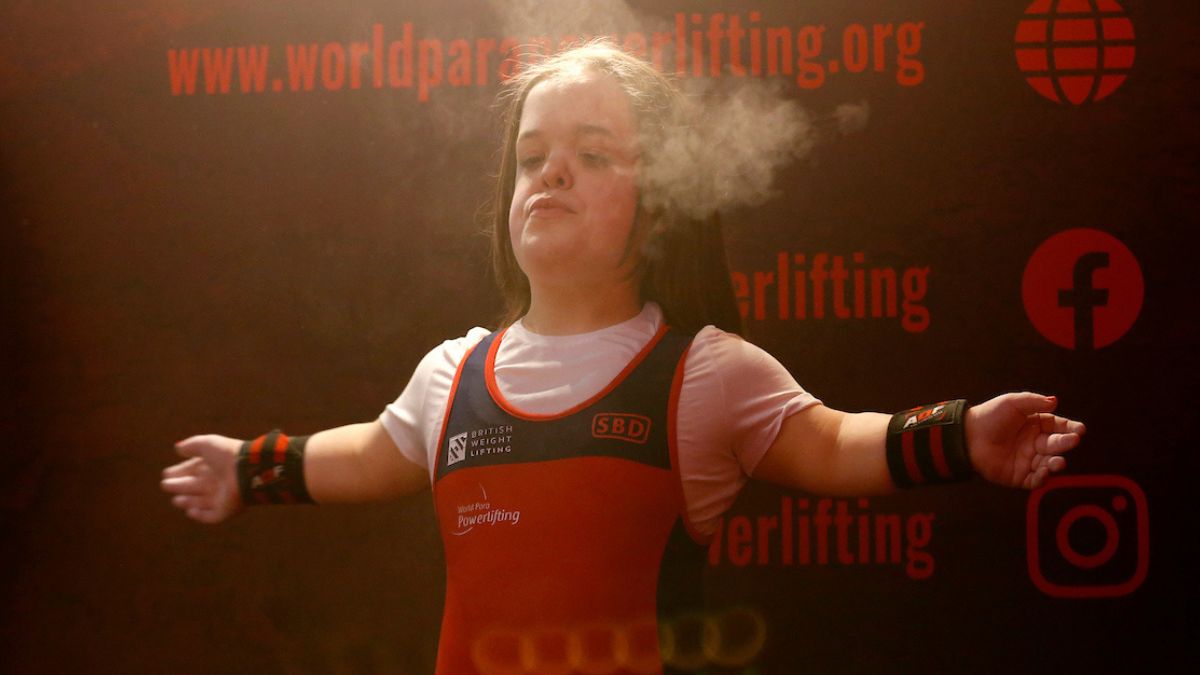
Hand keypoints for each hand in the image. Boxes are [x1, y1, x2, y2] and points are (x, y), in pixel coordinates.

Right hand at [161, 435, 243, 523]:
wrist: (247, 471)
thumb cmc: (227, 455)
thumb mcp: (207, 444)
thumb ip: (192, 445)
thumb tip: (177, 448)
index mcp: (211, 466)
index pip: (192, 470)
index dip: (178, 472)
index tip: (167, 474)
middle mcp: (215, 481)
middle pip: (193, 486)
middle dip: (178, 486)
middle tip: (165, 485)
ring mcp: (221, 497)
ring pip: (199, 502)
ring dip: (187, 501)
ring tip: (177, 500)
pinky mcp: (225, 511)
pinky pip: (211, 516)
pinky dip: (200, 515)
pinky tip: (191, 511)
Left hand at [965, 393, 1084, 489]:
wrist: (967, 436)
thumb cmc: (989, 416)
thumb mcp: (1012, 403)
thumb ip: (1034, 402)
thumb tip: (1055, 401)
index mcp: (1035, 424)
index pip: (1058, 426)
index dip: (1069, 428)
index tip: (1079, 429)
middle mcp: (1034, 443)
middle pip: (1056, 444)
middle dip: (1066, 443)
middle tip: (1073, 440)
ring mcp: (1027, 460)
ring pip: (1049, 464)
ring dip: (1056, 463)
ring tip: (1059, 461)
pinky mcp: (1018, 476)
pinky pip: (1035, 480)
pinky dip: (1042, 478)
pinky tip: (1045, 472)